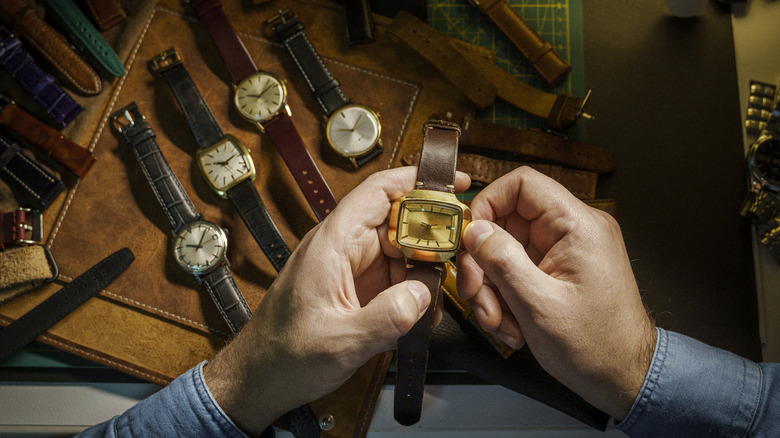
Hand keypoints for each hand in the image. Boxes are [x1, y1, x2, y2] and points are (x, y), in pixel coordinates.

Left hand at [203, 166, 469, 433]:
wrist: (258, 381)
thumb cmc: (284, 357)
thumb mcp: (342, 341)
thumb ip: (388, 317)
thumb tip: (424, 294)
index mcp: (333, 244)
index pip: (378, 192)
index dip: (418, 181)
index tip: (453, 184)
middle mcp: (342, 249)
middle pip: (398, 222)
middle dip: (432, 236)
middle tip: (461, 256)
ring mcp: (349, 269)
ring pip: (399, 252)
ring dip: (423, 272)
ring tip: (435, 300)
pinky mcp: (353, 289)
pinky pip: (391, 278)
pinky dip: (409, 293)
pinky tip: (417, 317)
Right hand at [456, 166, 655, 420]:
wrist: (624, 378)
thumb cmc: (596, 347)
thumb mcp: (540, 306)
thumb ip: (503, 262)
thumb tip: (473, 230)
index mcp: (578, 226)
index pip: (523, 184)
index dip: (488, 204)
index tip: (468, 238)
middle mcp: (572, 231)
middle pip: (506, 222)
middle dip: (483, 262)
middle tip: (475, 294)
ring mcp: (562, 252)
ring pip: (505, 251)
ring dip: (491, 287)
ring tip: (498, 321)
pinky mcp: (555, 271)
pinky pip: (515, 271)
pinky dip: (504, 297)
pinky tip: (511, 325)